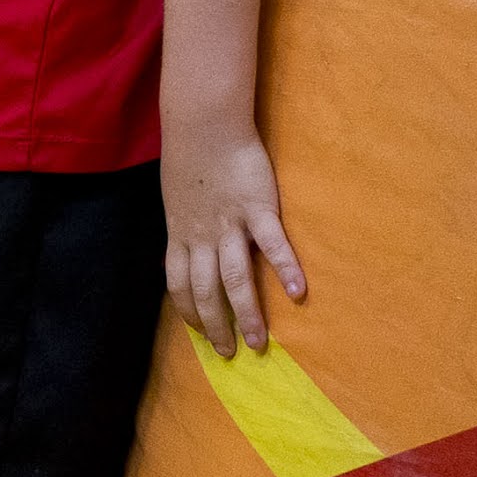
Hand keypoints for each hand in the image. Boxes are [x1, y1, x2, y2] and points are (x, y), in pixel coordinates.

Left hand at [162, 128, 306, 355]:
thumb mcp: (179, 199)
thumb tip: (192, 244)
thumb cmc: (191, 159)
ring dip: (246, 314)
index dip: (189, 312)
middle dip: (217, 326)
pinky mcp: (256, 207)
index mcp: (181, 235)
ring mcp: (229, 224)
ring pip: (235, 278)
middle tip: (230, 353)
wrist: (203, 123)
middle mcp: (201, 236)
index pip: (180, 285)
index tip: (200, 333)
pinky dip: (285, 268)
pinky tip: (298, 293)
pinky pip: (272, 243)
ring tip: (259, 343)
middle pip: (206, 292)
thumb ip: (188, 225)